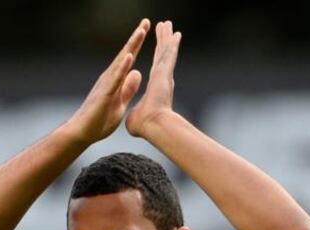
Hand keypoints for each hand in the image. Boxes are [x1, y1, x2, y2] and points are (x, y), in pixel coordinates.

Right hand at [64, 18, 149, 144]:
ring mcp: (106, 84)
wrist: (82, 133)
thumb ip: (128, 88)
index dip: (137, 44)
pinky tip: (130, 56)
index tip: (145, 29)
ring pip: (121, 62)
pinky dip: (123, 66)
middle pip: (125, 54)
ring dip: (131, 46)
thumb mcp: (120, 103)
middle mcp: (110, 78)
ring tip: (141, 32)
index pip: (129, 59)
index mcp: (115, 80)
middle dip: (136, 38)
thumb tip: (137, 72)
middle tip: (146, 21)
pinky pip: (115, 78)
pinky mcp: (104, 94)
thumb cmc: (98, 120)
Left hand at [126, 21, 181, 137]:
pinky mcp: (164, 74)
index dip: (159, 56)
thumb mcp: (136, 115)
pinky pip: (168, 54)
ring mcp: (165, 76)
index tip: (161, 47)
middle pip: (163, 55)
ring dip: (167, 38)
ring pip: (167, 51)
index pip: (157, 67)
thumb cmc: (145, 125)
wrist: (153, 126)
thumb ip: (137, 112)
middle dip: (164, 41)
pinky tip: (174, 33)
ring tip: (167, 24)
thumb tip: (136, 118)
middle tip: (166, 27)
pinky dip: (171, 44)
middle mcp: (162, 79)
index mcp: (156, 87)